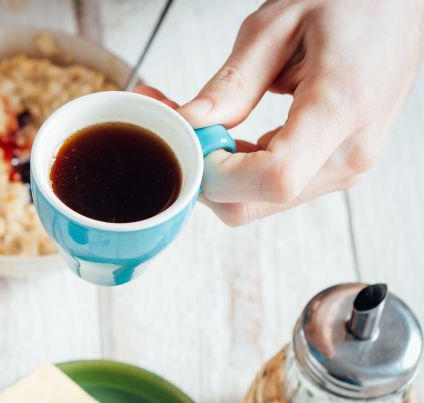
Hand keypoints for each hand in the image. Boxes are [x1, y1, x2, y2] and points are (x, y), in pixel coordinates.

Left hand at [166, 0, 422, 224]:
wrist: (400, 6)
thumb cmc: (352, 2)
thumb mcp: (279, 25)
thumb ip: (232, 83)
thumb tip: (189, 124)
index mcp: (341, 110)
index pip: (272, 180)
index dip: (219, 173)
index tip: (192, 140)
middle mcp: (349, 154)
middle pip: (255, 203)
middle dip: (204, 174)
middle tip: (181, 129)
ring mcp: (346, 167)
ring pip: (258, 202)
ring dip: (219, 172)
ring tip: (203, 125)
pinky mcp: (336, 167)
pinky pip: (274, 187)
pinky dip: (240, 168)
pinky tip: (230, 134)